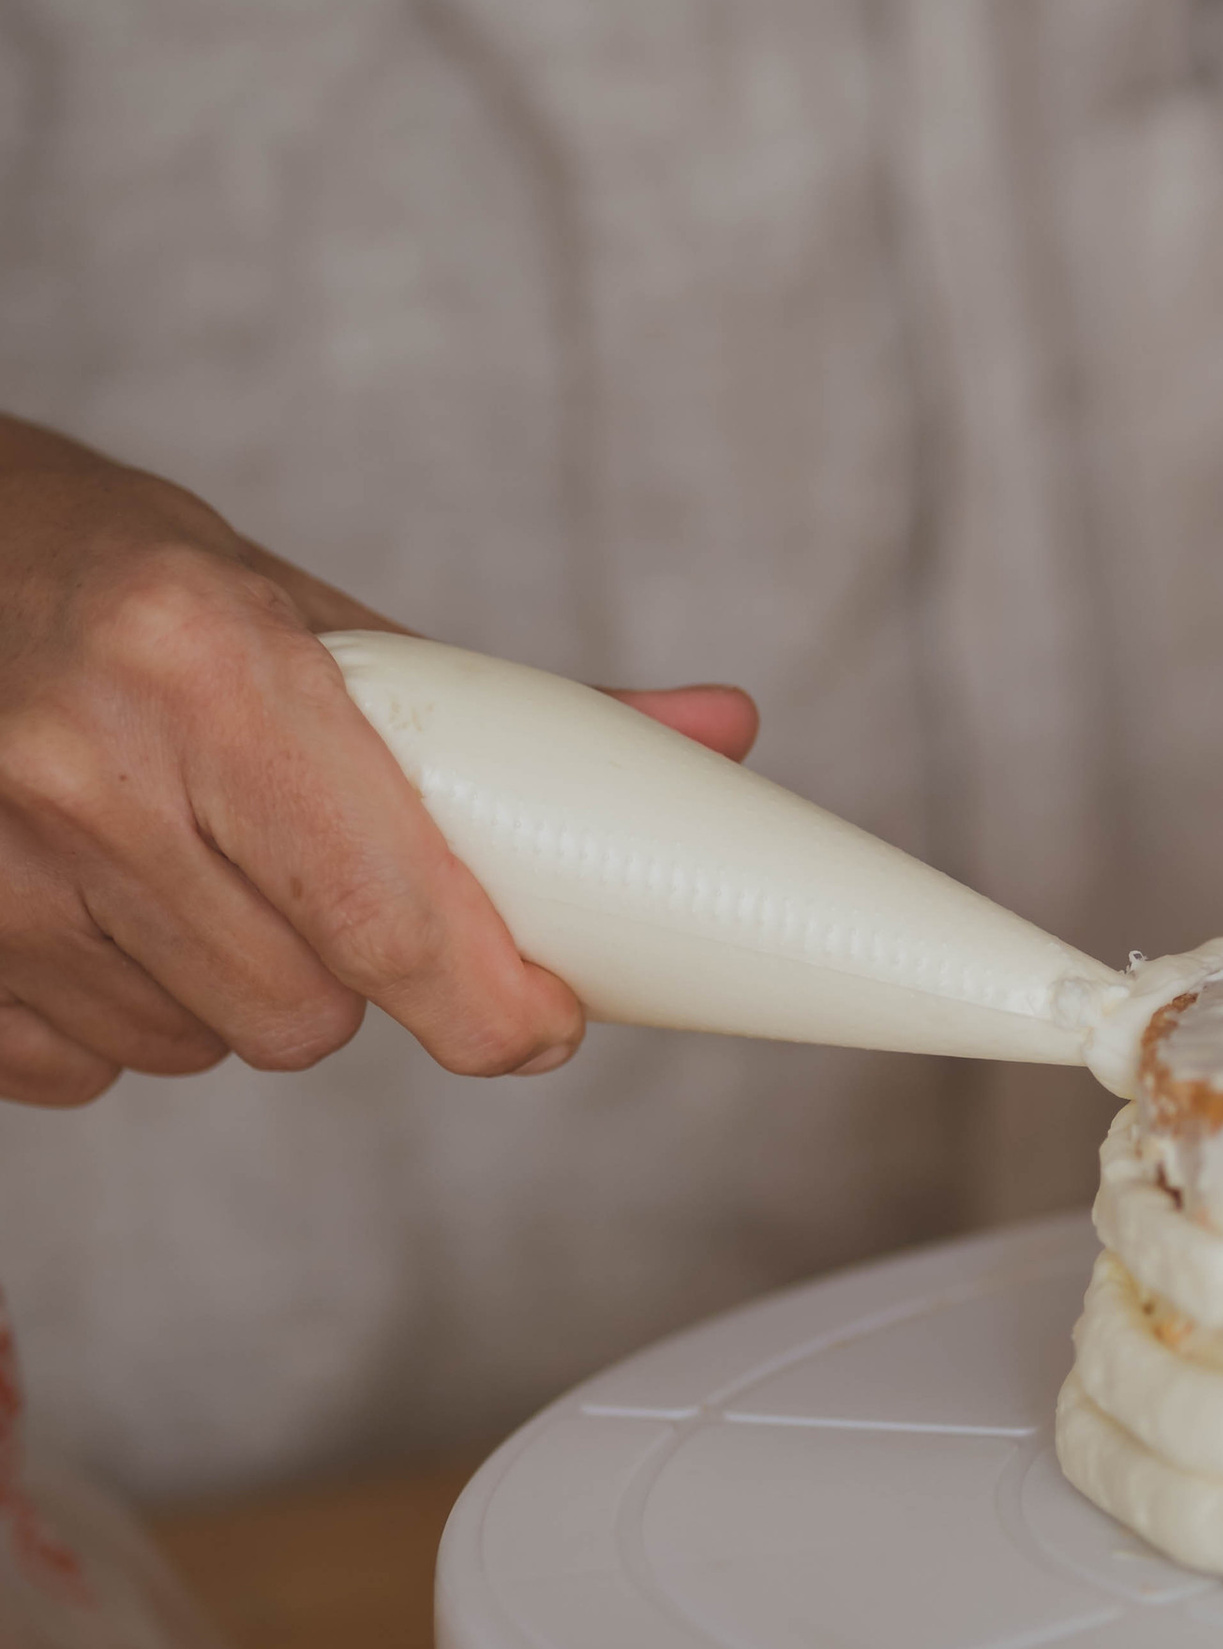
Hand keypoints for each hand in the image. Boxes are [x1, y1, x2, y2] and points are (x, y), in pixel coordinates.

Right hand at [0, 416, 756, 1108]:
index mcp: (203, 662)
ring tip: (189, 865)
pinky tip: (99, 903)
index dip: (487, 1005)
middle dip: (348, 978)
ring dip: (230, 989)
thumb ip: (498, 705)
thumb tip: (716, 733)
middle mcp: (85, 770)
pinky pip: (80, 1069)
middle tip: (322, 882)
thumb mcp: (298, 608)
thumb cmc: (118, 579)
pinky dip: (116, 1012)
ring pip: (195, 1046)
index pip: (385, 911)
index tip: (541, 1025)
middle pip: (301, 1011)